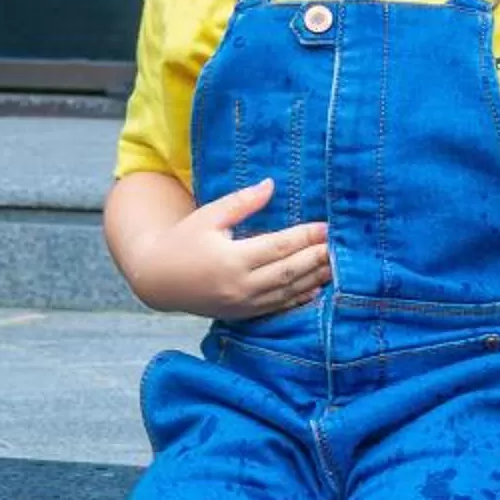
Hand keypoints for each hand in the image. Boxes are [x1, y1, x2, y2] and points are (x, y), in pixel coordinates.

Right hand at [126, 178, 329, 320]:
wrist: (158, 281)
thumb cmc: (183, 242)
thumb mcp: (208, 216)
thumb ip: (241, 203)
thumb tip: (270, 185)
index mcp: (231, 259)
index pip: (278, 246)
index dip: (305, 237)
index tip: (326, 227)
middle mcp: (241, 285)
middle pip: (289, 271)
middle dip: (317, 258)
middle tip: (341, 247)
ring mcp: (243, 303)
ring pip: (288, 291)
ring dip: (314, 278)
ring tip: (336, 266)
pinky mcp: (244, 314)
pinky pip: (278, 307)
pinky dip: (300, 299)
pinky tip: (316, 289)